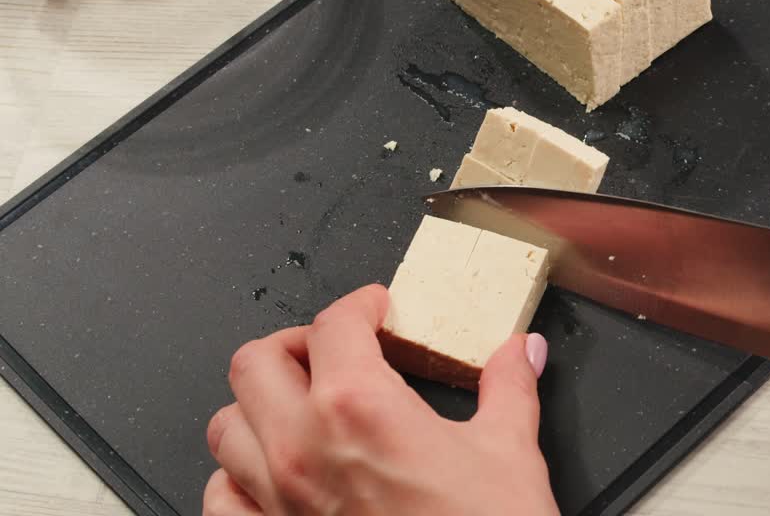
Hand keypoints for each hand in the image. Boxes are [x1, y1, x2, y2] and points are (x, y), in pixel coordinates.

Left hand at [202, 284, 557, 515]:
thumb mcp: (510, 452)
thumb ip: (508, 388)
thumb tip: (519, 353)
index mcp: (360, 407)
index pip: (334, 323)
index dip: (359, 304)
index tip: (376, 309)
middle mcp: (304, 448)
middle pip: (256, 361)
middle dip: (296, 345)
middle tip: (335, 350)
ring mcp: (277, 500)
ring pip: (225, 424)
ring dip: (259, 405)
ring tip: (300, 404)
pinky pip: (219, 497)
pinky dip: (237, 476)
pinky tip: (274, 473)